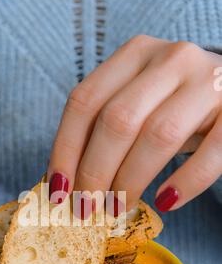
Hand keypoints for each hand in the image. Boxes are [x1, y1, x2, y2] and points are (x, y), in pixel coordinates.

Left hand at [48, 36, 221, 212]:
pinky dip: (186, 182)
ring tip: (117, 209)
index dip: (66, 149)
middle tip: (87, 208)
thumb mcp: (138, 104)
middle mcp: (171, 59)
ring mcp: (207, 82)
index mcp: (135, 55)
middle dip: (95, 172)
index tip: (57, 190)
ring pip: (157, 134)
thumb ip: (106, 129)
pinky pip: (211, 153)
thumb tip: (67, 182)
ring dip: (131, 180)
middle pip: (117, 120)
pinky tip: (166, 202)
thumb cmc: (175, 106)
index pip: (85, 101)